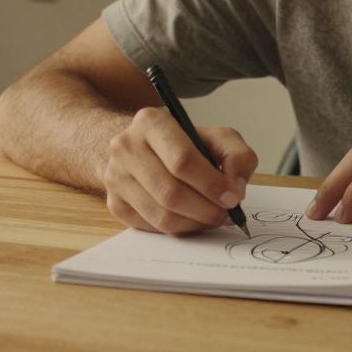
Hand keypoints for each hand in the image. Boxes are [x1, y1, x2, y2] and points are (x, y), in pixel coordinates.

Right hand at [102, 107, 257, 234]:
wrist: (143, 149)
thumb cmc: (184, 144)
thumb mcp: (217, 137)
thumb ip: (237, 156)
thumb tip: (236, 188)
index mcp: (151, 122)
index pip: (182, 160)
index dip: (211, 184)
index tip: (232, 198)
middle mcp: (126, 147)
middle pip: (170, 192)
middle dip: (205, 210)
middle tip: (225, 215)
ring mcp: (115, 176)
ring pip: (161, 216)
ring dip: (194, 223)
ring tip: (211, 217)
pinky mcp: (114, 203)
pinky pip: (151, 227)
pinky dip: (178, 229)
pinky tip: (191, 219)